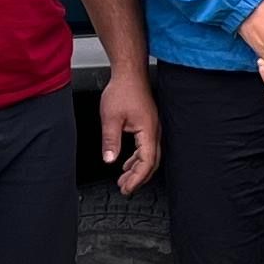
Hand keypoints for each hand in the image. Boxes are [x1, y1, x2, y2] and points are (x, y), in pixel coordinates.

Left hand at [98, 64, 161, 191]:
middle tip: (125, 189)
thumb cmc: (123, 91)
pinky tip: (126, 163)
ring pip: (149, 156)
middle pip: (151, 163)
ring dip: (137, 170)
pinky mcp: (148, 126)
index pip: (146, 162)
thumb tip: (109, 160)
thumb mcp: (110, 118)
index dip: (137, 178)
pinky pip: (146, 148)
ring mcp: (152, 129)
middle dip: (138, 178)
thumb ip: (110, 140)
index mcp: (148, 131)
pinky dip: (137, 159)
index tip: (127, 188)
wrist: (129, 74)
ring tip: (124, 180)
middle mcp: (154, 132)